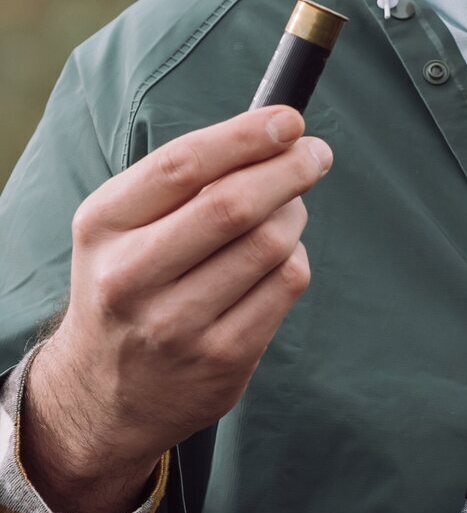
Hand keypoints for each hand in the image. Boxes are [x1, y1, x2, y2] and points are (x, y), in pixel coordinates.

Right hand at [21, 106, 330, 512]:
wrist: (105, 392)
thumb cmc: (132, 285)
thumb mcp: (123, 229)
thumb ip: (182, 181)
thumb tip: (275, 132)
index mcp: (103, 226)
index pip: (182, 164)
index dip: (246, 136)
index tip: (291, 120)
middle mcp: (132, 276)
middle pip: (234, 204)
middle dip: (289, 169)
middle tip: (316, 154)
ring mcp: (177, 323)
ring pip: (272, 245)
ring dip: (295, 215)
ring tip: (289, 210)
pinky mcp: (223, 358)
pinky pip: (286, 286)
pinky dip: (296, 260)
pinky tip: (282, 258)